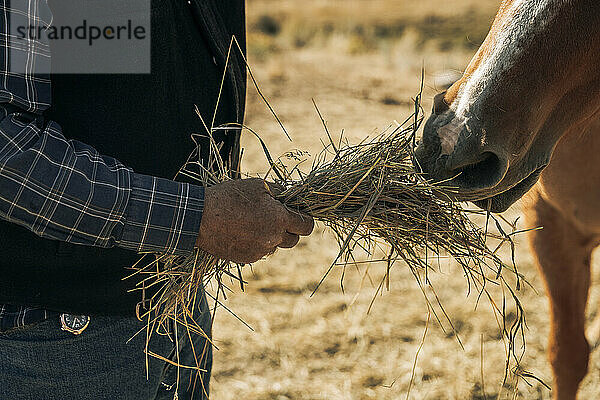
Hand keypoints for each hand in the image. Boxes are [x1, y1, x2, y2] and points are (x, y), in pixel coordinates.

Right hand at [195, 178, 313, 262]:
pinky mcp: (247, 258)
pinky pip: (261, 252)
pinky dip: (257, 243)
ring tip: (254, 222)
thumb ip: (280, 192)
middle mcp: (273, 238)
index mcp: (279, 219)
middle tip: (274, 216)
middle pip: (294, 239)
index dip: (304, 219)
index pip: (307, 225)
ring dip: (272, 236)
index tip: (297, 213)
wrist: (199, 217)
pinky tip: (243, 231)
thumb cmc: (229, 197)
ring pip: (276, 246)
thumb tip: (291, 197)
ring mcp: (260, 251)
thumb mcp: (258, 185)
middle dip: (289, 229)